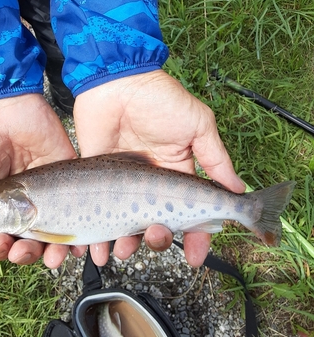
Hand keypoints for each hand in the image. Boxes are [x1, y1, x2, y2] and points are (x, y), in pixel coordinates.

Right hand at [0, 93, 83, 267]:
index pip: (2, 237)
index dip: (2, 248)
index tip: (0, 244)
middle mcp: (21, 199)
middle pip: (30, 238)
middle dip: (27, 253)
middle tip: (22, 250)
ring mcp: (45, 187)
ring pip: (56, 229)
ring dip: (53, 250)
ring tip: (51, 256)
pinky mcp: (66, 171)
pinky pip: (78, 205)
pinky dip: (79, 230)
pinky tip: (75, 245)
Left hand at [74, 69, 244, 266]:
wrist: (116, 79)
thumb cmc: (161, 98)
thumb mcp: (197, 124)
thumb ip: (216, 158)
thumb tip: (239, 191)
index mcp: (178, 171)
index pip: (190, 212)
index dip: (196, 236)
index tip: (195, 256)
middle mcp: (152, 181)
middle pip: (159, 223)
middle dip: (159, 238)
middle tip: (156, 236)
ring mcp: (125, 180)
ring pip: (128, 223)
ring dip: (128, 243)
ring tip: (123, 248)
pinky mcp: (99, 174)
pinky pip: (99, 209)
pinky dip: (98, 233)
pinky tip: (97, 247)